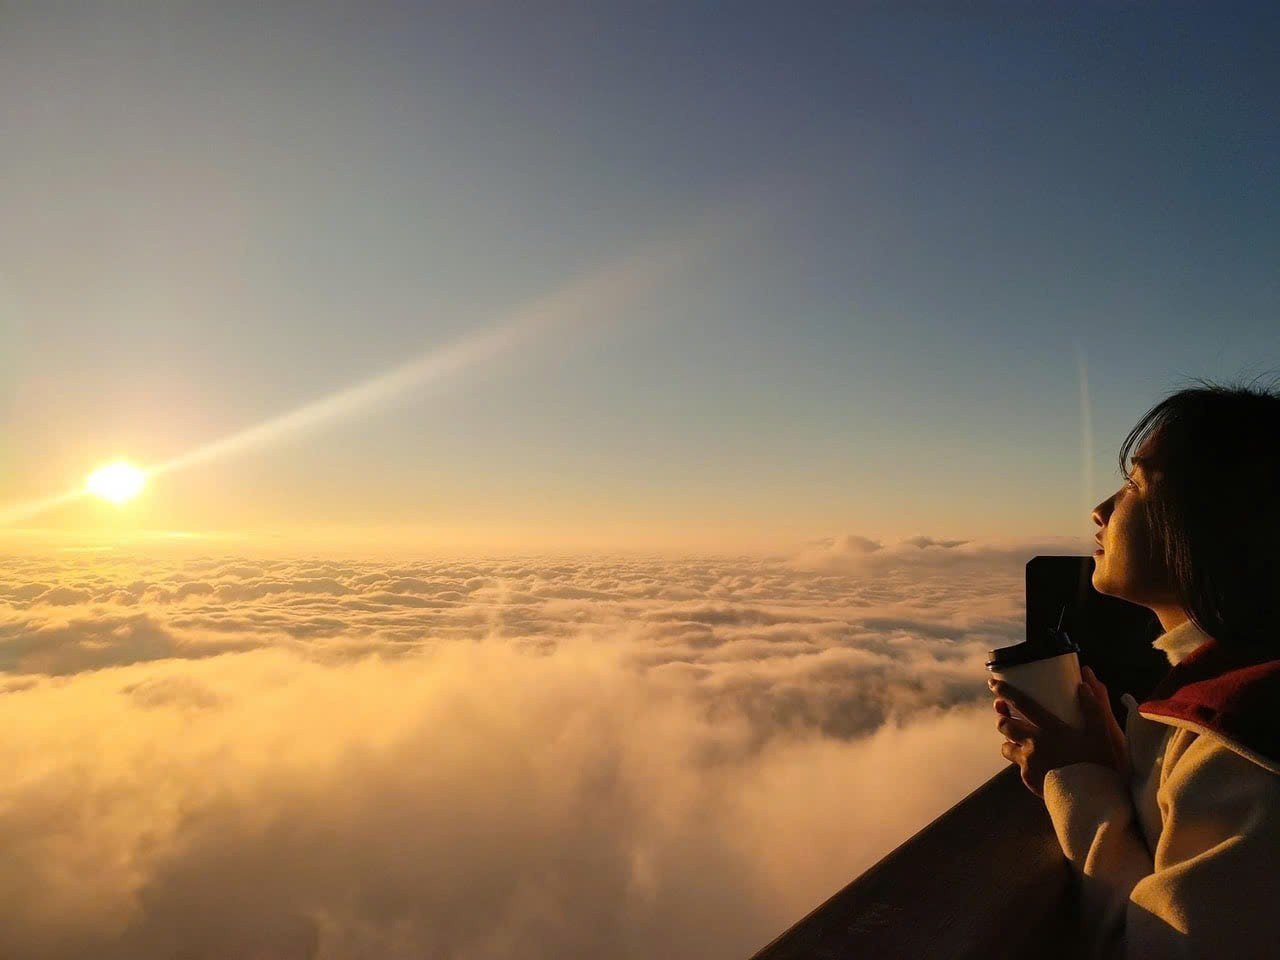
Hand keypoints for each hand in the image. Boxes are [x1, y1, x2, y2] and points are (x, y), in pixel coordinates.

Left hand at [990, 665, 1127, 797]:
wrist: (1091, 800)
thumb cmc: (1098, 765)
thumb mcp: (1101, 734)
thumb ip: (1093, 708)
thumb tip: (1084, 685)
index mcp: (1051, 728)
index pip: (1022, 703)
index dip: (1006, 691)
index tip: (994, 683)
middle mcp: (1035, 743)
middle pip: (1004, 725)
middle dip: (1002, 719)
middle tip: (1004, 716)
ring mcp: (1029, 762)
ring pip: (1006, 747)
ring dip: (1009, 742)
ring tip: (1016, 741)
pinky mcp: (1027, 778)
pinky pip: (1018, 766)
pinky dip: (1022, 762)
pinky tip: (1033, 763)